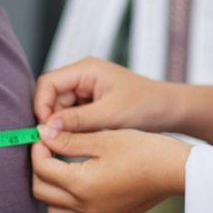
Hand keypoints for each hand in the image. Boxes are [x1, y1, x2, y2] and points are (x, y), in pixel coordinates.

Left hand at [32, 127, 190, 212]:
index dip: (37, 149)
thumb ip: (68, 139)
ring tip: (62, 166)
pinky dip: (71, 199)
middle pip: (41, 193)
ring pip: (56, 210)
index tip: (44, 134)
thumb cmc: (144, 150)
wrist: (176, 171)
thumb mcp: (103, 139)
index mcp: (81, 185)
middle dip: (39, 169)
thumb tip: (41, 134)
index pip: (41, 169)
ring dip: (52, 189)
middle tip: (48, 149)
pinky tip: (83, 179)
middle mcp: (86, 207)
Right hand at [34, 57, 175, 133]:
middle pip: (51, 98)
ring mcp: (87, 91)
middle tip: (57, 142)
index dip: (41, 105)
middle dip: (52, 120)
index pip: (47, 83)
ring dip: (64, 127)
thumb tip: (46, 128)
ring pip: (60, 111)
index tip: (44, 129)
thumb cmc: (147, 106)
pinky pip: (73, 117)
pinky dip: (74, 130)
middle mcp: (83, 77)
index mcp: (86, 70)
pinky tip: (83, 141)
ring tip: (75, 142)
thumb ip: (77, 121)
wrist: (171, 111)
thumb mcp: (110, 115)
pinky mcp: (92, 105)